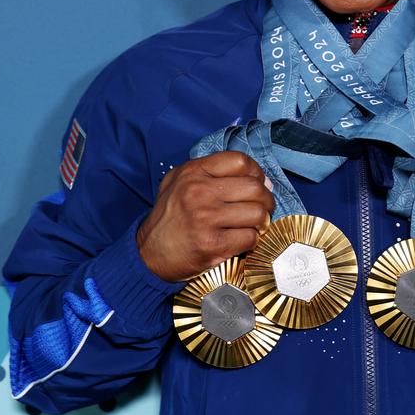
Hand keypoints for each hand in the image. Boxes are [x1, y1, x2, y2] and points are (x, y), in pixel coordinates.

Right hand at [136, 151, 274, 282]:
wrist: (148, 252)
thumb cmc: (171, 216)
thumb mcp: (180, 181)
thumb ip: (213, 172)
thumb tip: (259, 179)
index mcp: (194, 172)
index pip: (241, 161)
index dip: (257, 173)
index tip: (259, 184)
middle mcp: (199, 192)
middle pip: (255, 189)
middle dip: (266, 200)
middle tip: (263, 208)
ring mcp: (205, 219)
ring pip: (257, 214)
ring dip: (261, 222)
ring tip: (254, 225)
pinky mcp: (211, 245)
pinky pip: (250, 238)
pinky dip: (252, 240)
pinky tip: (242, 239)